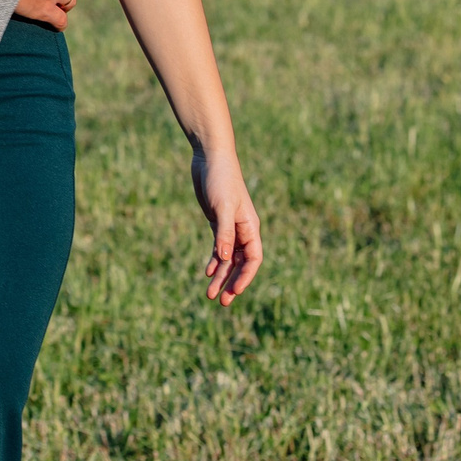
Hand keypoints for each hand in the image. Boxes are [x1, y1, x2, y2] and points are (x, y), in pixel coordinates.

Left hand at [194, 146, 262, 303]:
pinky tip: (208, 273)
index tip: (235, 291)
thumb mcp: (222, 207)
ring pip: (228, 259)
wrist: (210, 158)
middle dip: (232, 283)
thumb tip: (225, 259)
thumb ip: (224, 233)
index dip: (245, 277)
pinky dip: (214, 261)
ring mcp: (230, 227)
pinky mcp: (217, 222)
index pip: (253, 259)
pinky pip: (219, 248)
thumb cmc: (220, 179)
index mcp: (250, 226)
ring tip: (210, 295)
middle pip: (240, 263)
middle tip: (222, 302)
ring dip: (221, 276)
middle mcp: (243, 230)